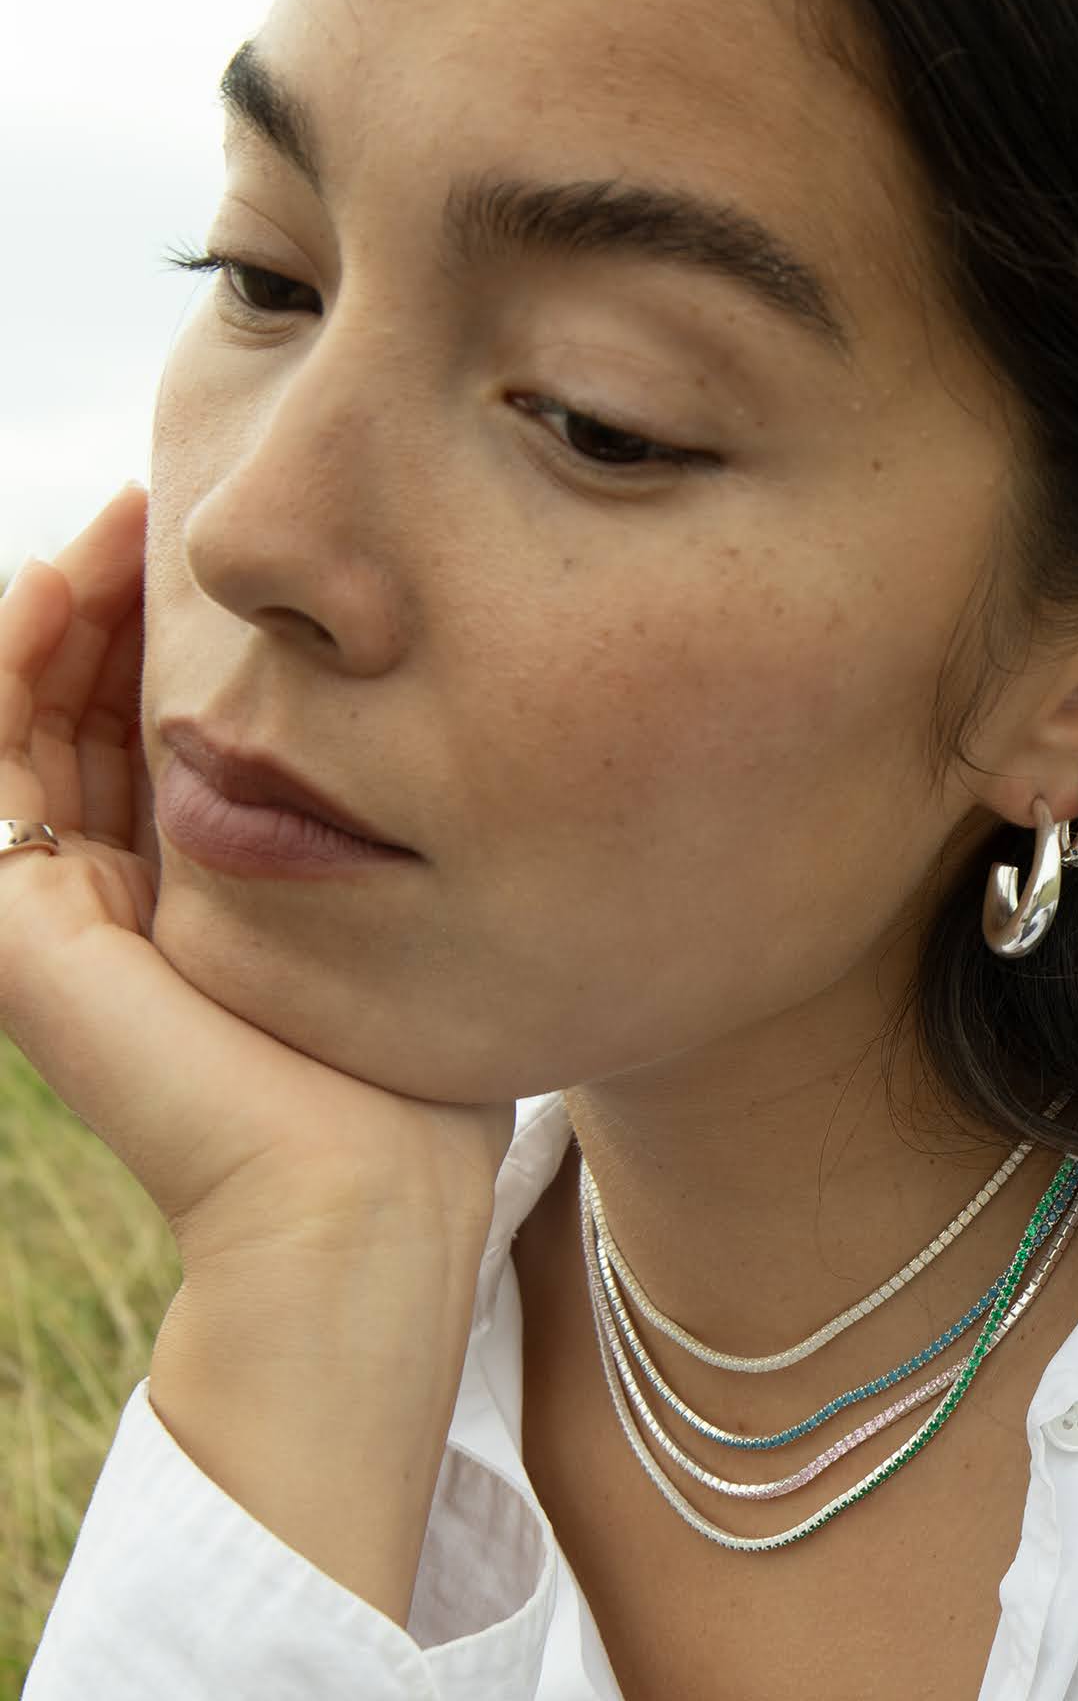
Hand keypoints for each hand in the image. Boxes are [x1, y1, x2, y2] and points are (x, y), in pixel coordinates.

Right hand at [0, 485, 514, 1270]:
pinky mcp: (22, 931)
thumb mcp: (392, 919)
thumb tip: (414, 738)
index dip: (168, 641)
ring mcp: (55, 917)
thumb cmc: (412, 1074)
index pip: (155, 736)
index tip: (216, 556)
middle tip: (155, 507)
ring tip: (115, 526)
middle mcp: (112, 901)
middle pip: (86, 717)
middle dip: (114, 609)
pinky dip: (8, 673)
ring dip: (62, 617)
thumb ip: (365, 840)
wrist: (362, 1193)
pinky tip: (54, 587)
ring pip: (30, 727)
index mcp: (194, 897)